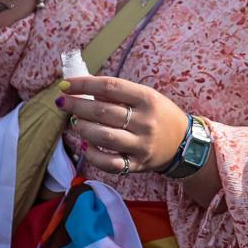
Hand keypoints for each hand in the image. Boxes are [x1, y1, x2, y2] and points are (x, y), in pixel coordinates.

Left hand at [60, 76, 190, 174]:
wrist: (184, 143)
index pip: (110, 86)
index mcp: (147, 99)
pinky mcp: (137, 164)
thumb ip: (119, 94)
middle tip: (62, 102)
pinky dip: (92, 155)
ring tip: (74, 122)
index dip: (84, 84)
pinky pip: (109, 163)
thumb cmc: (159, 115)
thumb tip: (85, 90)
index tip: (66, 83)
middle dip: (76, 105)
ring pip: (103, 136)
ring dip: (82, 128)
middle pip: (103, 111)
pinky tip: (86, 146)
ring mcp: (141, 145)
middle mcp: (144, 121)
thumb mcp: (146, 96)